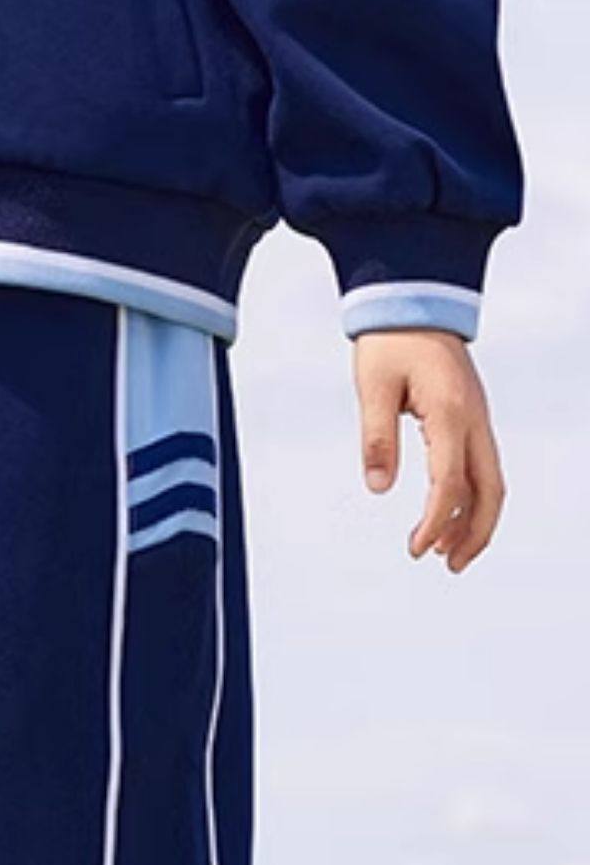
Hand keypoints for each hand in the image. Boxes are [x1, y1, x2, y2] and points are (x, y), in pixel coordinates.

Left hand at [354, 328, 502, 570]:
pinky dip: (472, 495)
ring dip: (475, 519)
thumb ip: (376, 437)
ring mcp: (478, 418)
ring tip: (447, 552)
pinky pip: (482, 466)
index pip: (449, 482)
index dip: (434, 520)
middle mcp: (473, 420)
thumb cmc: (389, 341)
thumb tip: (377, 488)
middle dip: (473, 533)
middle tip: (448, 565)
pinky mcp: (472, 416)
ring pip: (491, 481)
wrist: (414, 299)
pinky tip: (448, 511)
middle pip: (489, 491)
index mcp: (449, 413)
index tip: (414, 548)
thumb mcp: (372, 386)